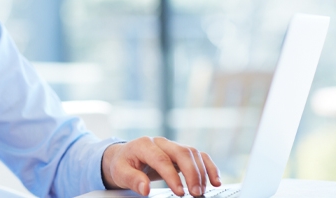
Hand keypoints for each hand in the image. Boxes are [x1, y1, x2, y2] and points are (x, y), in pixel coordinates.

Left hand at [101, 137, 220, 196]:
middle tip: (196, 194)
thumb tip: (145, 189)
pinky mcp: (180, 152)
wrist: (124, 156)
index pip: (161, 159)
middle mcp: (161, 142)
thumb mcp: (120, 172)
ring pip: (193, 153)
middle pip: (182, 153)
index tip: (180, 193)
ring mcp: (172, 145)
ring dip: (201, 172)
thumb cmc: (123, 164)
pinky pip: (199, 156)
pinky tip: (215, 181)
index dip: (172, 176)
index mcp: (144, 145)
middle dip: (192, 174)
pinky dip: (209, 167)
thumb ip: (132, 179)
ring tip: (202, 192)